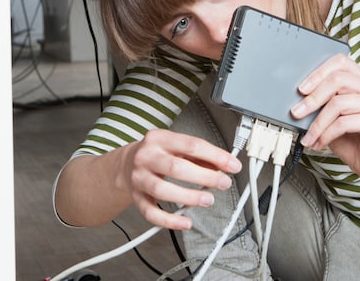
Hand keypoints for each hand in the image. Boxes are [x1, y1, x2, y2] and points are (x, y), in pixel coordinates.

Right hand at [118, 129, 241, 229]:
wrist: (126, 164)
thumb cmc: (158, 155)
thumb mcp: (177, 147)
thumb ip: (200, 156)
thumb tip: (224, 166)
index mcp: (160, 139)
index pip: (191, 145)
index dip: (215, 156)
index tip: (233, 166)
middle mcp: (147, 157)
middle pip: (176, 167)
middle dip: (204, 177)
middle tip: (223, 183)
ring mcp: (139, 178)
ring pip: (162, 190)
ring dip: (189, 197)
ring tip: (208, 199)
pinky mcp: (136, 198)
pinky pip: (151, 213)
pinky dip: (169, 220)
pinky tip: (185, 222)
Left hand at [291, 53, 359, 183]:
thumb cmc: (353, 140)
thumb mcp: (332, 117)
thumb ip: (322, 103)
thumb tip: (298, 99)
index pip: (340, 62)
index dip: (318, 73)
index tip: (301, 90)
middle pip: (337, 80)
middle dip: (313, 98)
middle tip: (297, 113)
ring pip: (338, 103)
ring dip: (317, 123)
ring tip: (309, 136)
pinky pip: (344, 122)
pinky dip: (326, 134)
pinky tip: (320, 143)